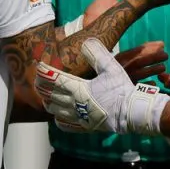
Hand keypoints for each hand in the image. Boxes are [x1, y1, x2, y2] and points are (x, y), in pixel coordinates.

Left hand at [36, 38, 169, 134]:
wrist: (131, 112)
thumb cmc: (121, 89)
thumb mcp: (111, 67)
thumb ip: (97, 54)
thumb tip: (85, 42)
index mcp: (78, 89)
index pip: (54, 80)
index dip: (44, 72)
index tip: (39, 66)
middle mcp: (74, 104)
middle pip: (50, 95)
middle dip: (41, 87)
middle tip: (38, 79)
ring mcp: (78, 117)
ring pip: (54, 110)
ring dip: (48, 102)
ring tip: (46, 96)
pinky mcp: (84, 126)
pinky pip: (65, 125)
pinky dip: (59, 119)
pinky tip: (59, 115)